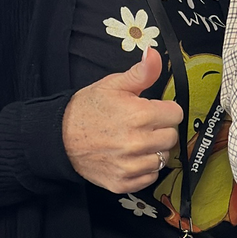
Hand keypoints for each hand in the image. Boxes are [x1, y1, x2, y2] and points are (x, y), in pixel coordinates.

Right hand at [63, 48, 184, 194]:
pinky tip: (130, 158)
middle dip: (160, 130)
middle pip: (171, 137)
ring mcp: (130, 166)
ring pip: (163, 159)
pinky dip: (143, 169)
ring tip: (135, 142)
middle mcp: (137, 143)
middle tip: (142, 126)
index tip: (152, 110)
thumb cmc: (87, 109)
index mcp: (139, 115)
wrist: (59, 137)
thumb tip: (155, 54)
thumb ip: (141, 72)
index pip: (176, 114)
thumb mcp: (113, 85)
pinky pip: (150, 178)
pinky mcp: (123, 183)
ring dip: (153, 151)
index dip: (164, 110)